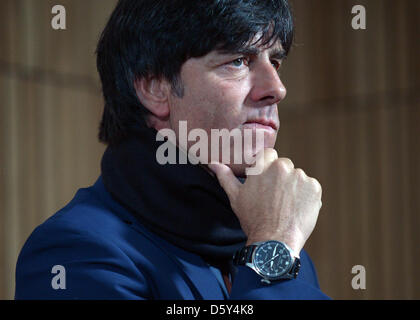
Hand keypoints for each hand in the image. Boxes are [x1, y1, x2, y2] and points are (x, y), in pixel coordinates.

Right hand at [208, 148, 322, 253]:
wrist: (275, 241)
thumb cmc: (253, 219)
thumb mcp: (236, 197)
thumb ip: (226, 176)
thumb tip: (214, 163)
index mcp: (263, 165)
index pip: (269, 154)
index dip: (267, 167)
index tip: (266, 180)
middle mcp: (283, 167)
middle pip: (284, 165)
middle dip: (280, 177)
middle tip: (275, 197)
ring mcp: (301, 177)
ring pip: (297, 177)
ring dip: (294, 186)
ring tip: (286, 205)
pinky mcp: (314, 188)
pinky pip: (310, 187)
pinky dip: (306, 195)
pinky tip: (296, 208)